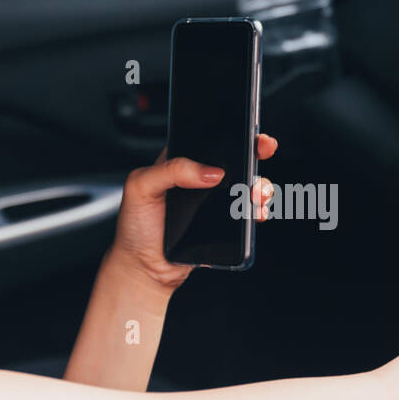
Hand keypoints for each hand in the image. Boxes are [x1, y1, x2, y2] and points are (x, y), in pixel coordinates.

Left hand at [106, 134, 279, 290]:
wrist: (144, 268)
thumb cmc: (135, 227)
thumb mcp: (140, 187)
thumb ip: (171, 170)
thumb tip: (209, 171)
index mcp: (182, 163)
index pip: (210, 141)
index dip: (232, 132)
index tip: (248, 131)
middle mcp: (201, 181)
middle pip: (237, 161)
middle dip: (256, 154)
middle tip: (263, 152)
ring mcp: (215, 204)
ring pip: (247, 187)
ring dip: (260, 186)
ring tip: (255, 193)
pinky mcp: (225, 226)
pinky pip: (247, 216)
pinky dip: (257, 212)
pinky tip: (254, 215)